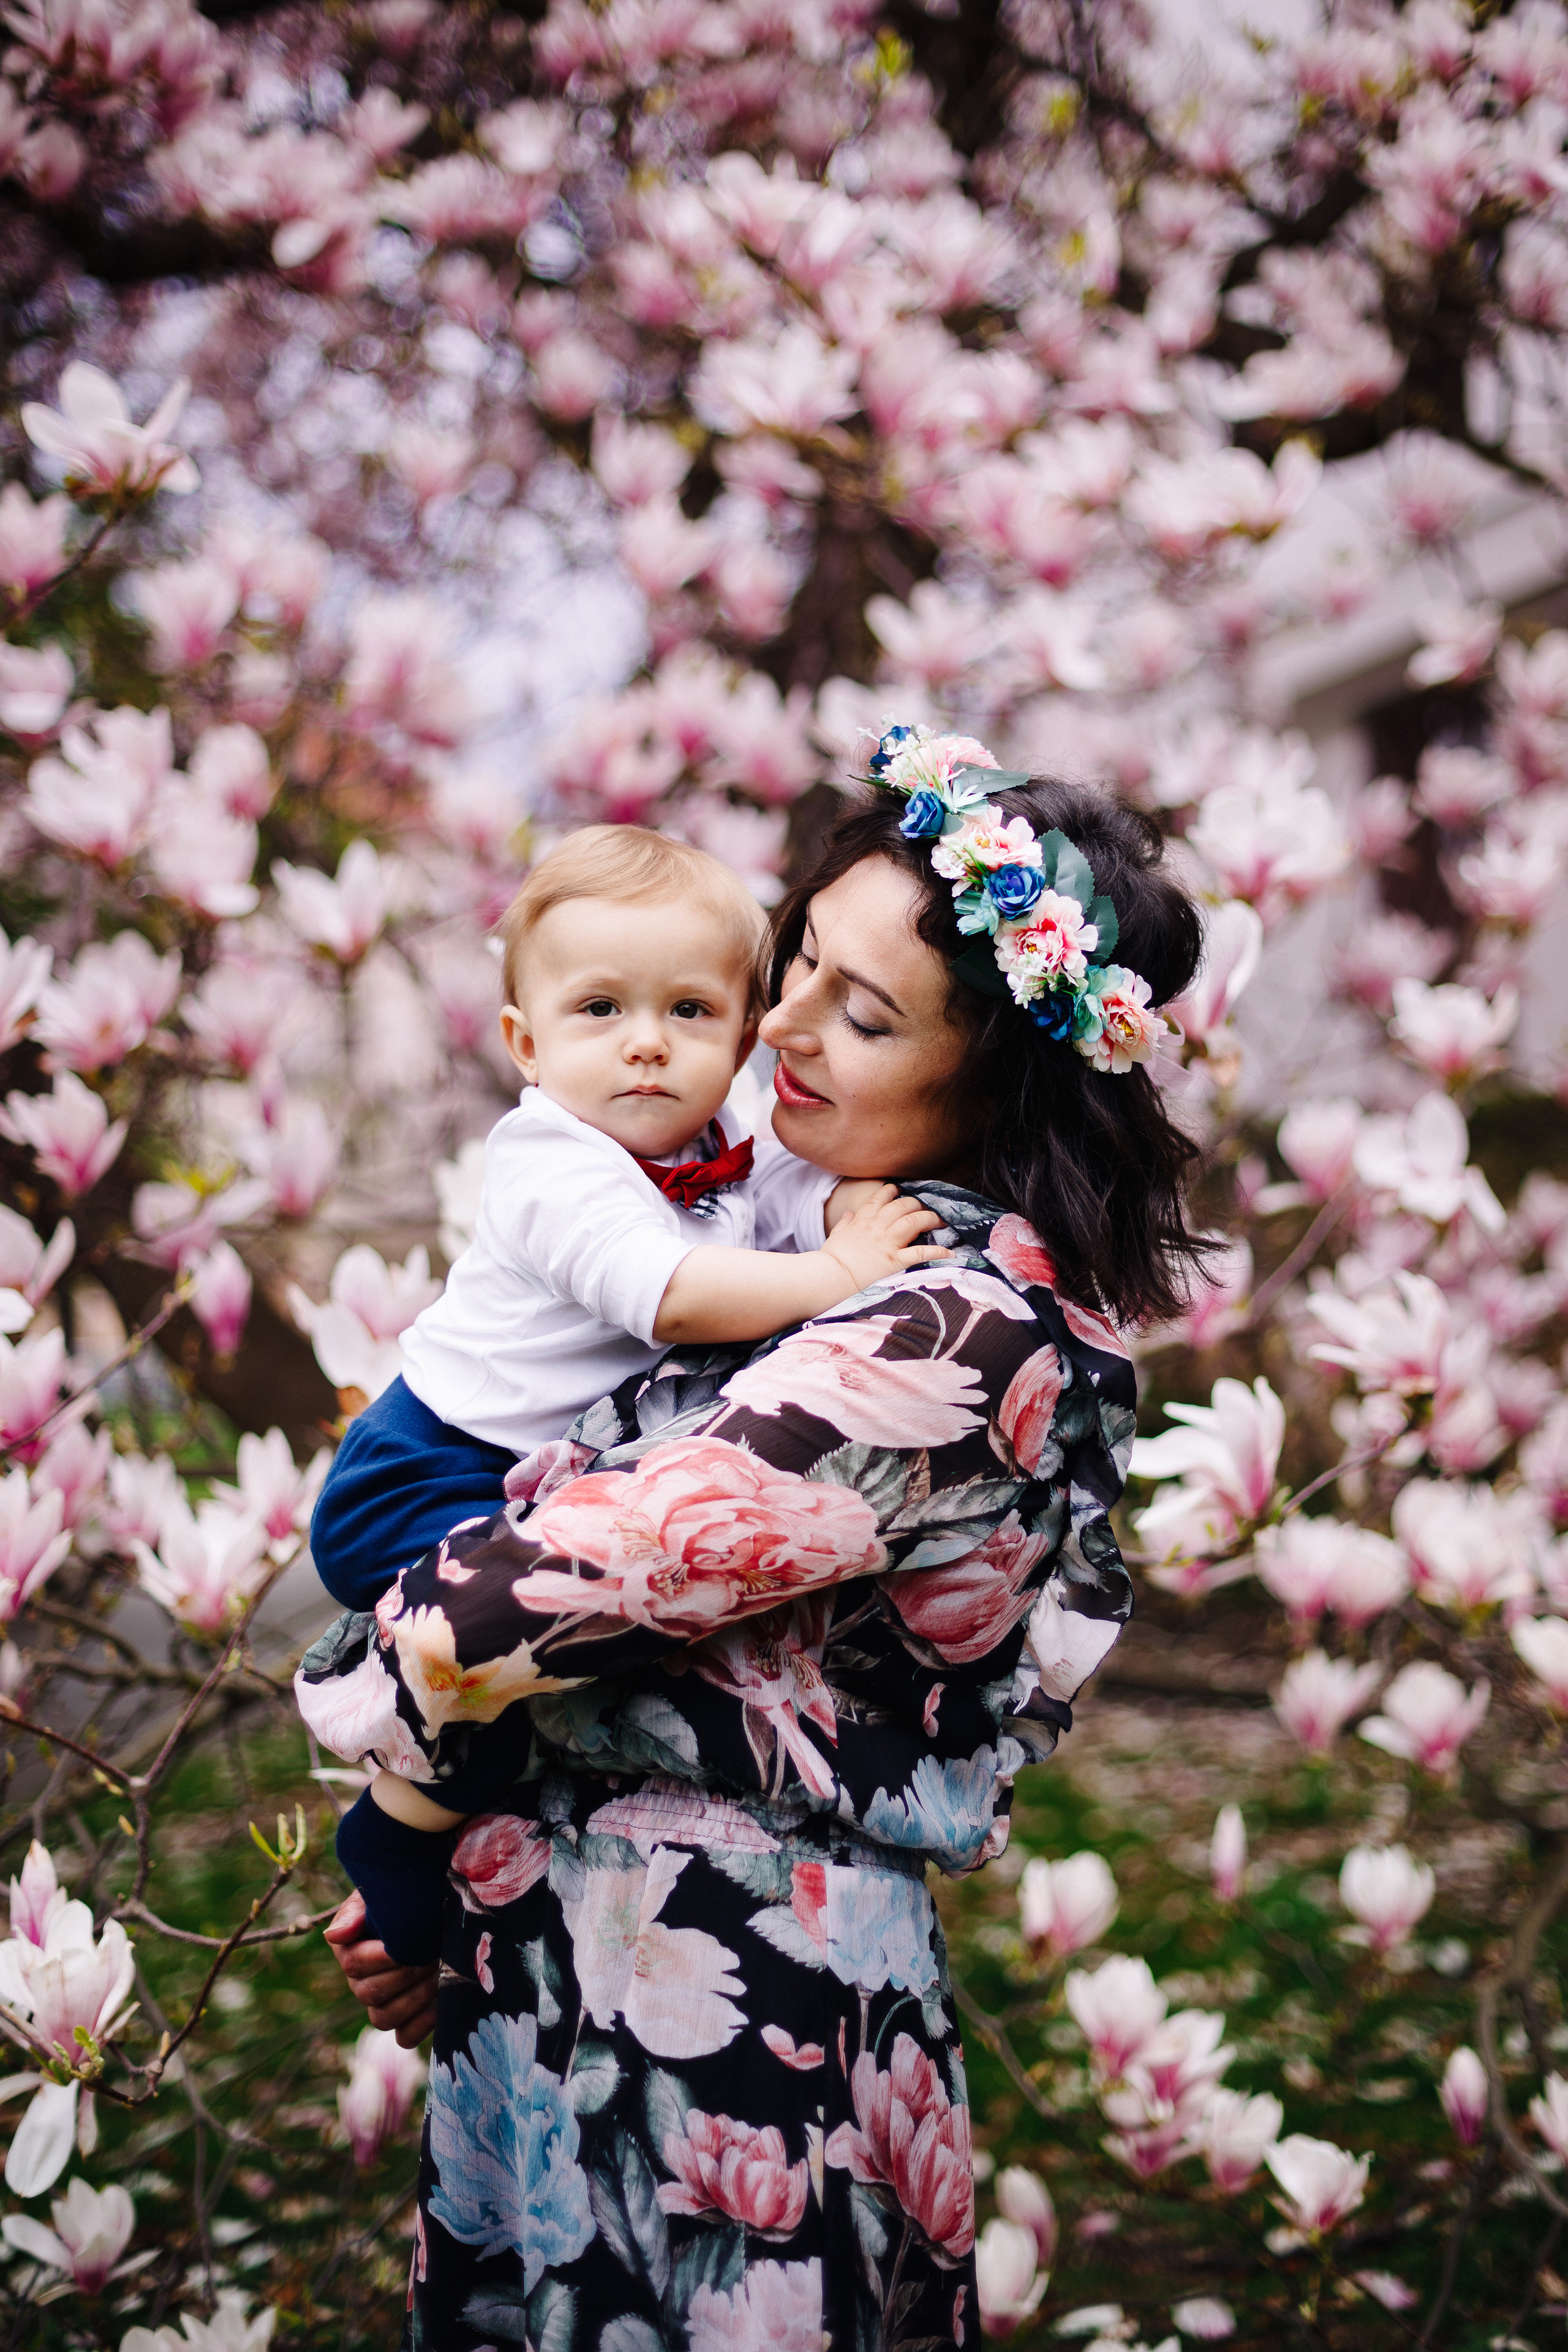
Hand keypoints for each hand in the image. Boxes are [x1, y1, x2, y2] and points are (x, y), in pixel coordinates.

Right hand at [324, 1890, 437, 2048]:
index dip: (385, 1956)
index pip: (355, 1963)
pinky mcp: (405, 2021)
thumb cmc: (402, 1897)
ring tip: (439, 1973)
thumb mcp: (377, 1894)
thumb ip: (355, 1912)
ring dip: (415, 1997)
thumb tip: (334, 1936)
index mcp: (349, 1950)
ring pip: (383, 2018)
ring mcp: (382, 2005)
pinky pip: (405, 2037)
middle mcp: (360, 1983)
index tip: (414, 1940)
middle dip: (406, 1974)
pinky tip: (441, 2001)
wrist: (429, 1908)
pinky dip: (422, 2024)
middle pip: (370, 1993)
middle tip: (434, 1955)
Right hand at [821, 1183, 950, 1293]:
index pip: (880, 1198)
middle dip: (916, 1204)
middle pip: (903, 1206)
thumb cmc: (831, 1258)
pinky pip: (920, 1253)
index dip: (892, 1192)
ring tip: (940, 1221)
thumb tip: (849, 1212)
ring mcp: (887, 1243)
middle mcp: (877, 1227)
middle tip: (924, 1208)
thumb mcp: (835, 1235)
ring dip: (930, 1219)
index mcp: (862, 1220)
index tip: (900, 1191)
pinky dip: (937, 1252)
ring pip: (914, 1221)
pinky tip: (949, 1252)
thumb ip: (844, 1222)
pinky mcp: (894, 1261)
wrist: (830, 1276)